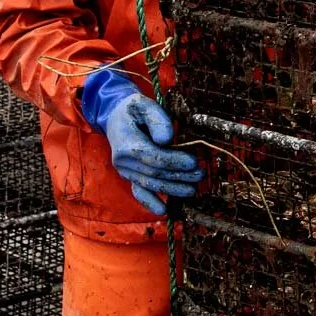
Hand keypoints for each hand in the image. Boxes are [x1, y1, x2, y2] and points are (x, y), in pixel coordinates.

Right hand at [79, 70, 203, 214]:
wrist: (115, 117)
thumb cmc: (134, 110)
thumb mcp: (144, 105)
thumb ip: (157, 119)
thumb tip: (167, 140)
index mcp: (126, 143)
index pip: (154, 157)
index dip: (174, 162)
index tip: (193, 161)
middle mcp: (123, 162)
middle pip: (155, 173)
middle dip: (179, 176)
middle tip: (200, 174)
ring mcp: (125, 171)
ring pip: (151, 185)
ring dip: (173, 189)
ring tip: (192, 189)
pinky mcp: (130, 177)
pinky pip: (139, 192)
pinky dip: (150, 202)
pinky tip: (164, 211)